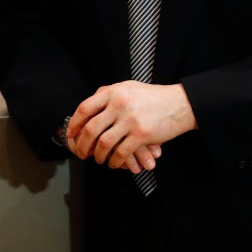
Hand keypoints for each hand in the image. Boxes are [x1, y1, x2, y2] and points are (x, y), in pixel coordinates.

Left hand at [65, 81, 195, 170]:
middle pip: (91, 128)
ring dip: (98, 155)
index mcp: (113, 92)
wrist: (180, 103)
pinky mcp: (142, 135)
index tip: (71, 134)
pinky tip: (114, 163)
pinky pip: (121, 153)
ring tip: (98, 159)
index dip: (75, 123)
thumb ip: (107, 94)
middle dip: (82, 144)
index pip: (85, 108)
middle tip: (81, 152)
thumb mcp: (127, 87)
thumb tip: (89, 106)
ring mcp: (130, 120)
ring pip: (104, 143)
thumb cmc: (153, 96)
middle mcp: (119, 105)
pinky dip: (115, 161)